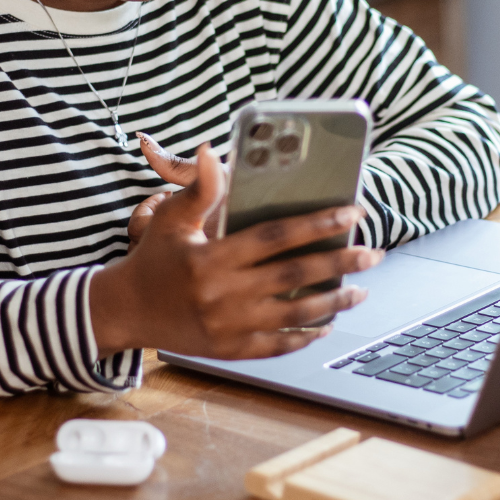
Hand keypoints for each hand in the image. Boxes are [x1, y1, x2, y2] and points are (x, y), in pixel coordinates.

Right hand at [92, 143, 381, 359]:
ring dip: (333, 301)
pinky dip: (305, 335)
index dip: (318, 223)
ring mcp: (230, 326)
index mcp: (213, 257)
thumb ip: (199, 189)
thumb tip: (208, 149)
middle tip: (372, 253)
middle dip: (340, 262)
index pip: (276, 236)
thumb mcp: (171, 218)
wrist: (126, 311)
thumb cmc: (153, 258)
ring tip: (361, 290)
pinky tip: (327, 323)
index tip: (351, 212)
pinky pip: (278, 345)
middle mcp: (225, 293)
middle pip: (295, 275)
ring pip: (295, 314)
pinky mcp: (231, 350)